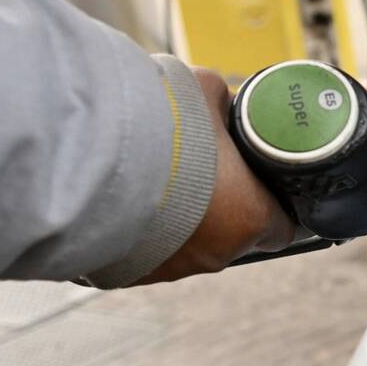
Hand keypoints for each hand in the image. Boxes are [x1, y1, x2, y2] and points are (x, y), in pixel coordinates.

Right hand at [134, 68, 295, 284]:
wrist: (86, 152)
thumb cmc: (162, 122)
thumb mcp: (205, 90)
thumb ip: (223, 103)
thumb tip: (222, 101)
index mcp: (249, 217)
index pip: (280, 228)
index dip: (271, 208)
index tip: (258, 189)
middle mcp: (216, 253)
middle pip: (232, 238)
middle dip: (220, 210)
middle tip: (199, 176)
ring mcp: (171, 269)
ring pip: (186, 248)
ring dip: (179, 222)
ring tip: (157, 185)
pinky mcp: (128, 275)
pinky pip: (145, 254)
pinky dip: (141, 233)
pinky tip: (127, 204)